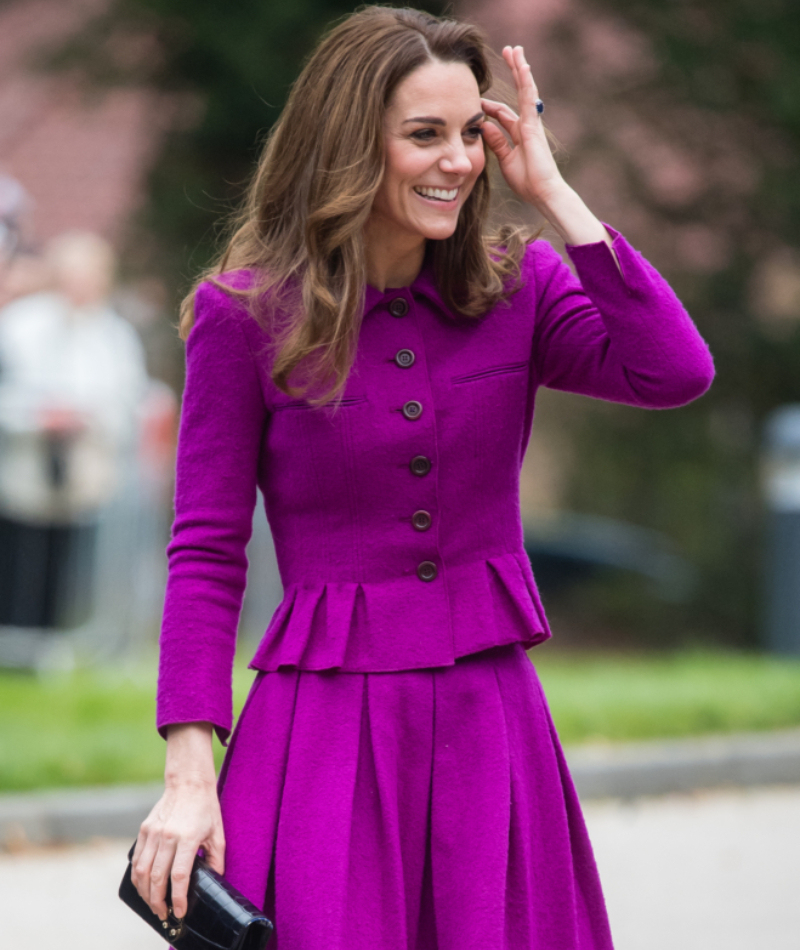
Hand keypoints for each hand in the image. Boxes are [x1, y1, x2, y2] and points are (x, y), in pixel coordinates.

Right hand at [131, 777, 224, 920]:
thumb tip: (215, 880)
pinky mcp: (144, 830)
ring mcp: (153, 832)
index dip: (178, 898)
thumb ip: (216, 859)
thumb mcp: (218, 833)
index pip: (179, 875)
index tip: (180, 911)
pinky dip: (137, 876)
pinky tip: (143, 886)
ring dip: (145, 893)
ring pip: (142, 871)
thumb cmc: (205, 808)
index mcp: (188, 837)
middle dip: (159, 901)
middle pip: (157, 878)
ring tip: (153, 904)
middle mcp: (167, 835)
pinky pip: (137, 859)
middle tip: (164, 914)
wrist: (188, 782)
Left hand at [480, 45, 566, 208]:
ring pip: (525, 89)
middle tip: (507, 53)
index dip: (490, 107)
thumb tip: (483, 126)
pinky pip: (528, 98)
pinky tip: (522, 65)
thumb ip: (496, 142)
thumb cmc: (528, 182)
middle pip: (517, 94)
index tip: (477, 102)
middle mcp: (527, 125)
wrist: (543, 192)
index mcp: (519, 135)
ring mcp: (531, 123)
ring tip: (514, 49)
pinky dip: (525, 81)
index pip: (502, 115)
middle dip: (512, 74)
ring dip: (519, 68)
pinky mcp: (533, 125)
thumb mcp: (506, 160)